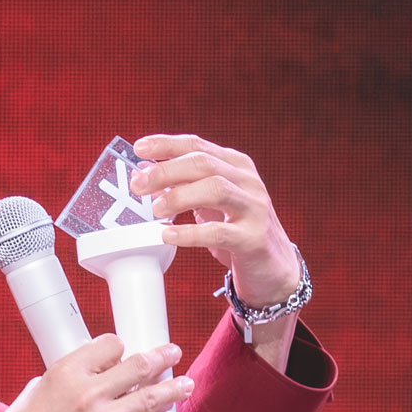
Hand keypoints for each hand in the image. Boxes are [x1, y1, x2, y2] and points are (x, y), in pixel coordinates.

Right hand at [0, 336, 184, 411]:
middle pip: (137, 367)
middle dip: (160, 357)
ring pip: (149, 398)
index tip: (126, 353)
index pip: (108, 345)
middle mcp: (87, 392)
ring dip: (173, 389)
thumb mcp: (34, 391)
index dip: (120, 348)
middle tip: (173, 353)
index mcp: (66, 371)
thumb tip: (77, 379)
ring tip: (186, 383)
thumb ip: (60, 381)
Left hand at [129, 133, 301, 307]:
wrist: (273, 267)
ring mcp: (254, 208)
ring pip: (215, 189)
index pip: (198, 145)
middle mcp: (247, 181)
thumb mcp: (210, 202)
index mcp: (236, 166)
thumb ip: (183, 186)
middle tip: (139, 185)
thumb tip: (144, 175)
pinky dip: (190, 233)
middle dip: (166, 171)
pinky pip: (219, 232)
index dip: (167, 144)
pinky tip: (169, 235)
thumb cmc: (237, 230)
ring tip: (156, 209)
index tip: (139, 148)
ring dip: (179, 196)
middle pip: (203, 163)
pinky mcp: (254, 238)